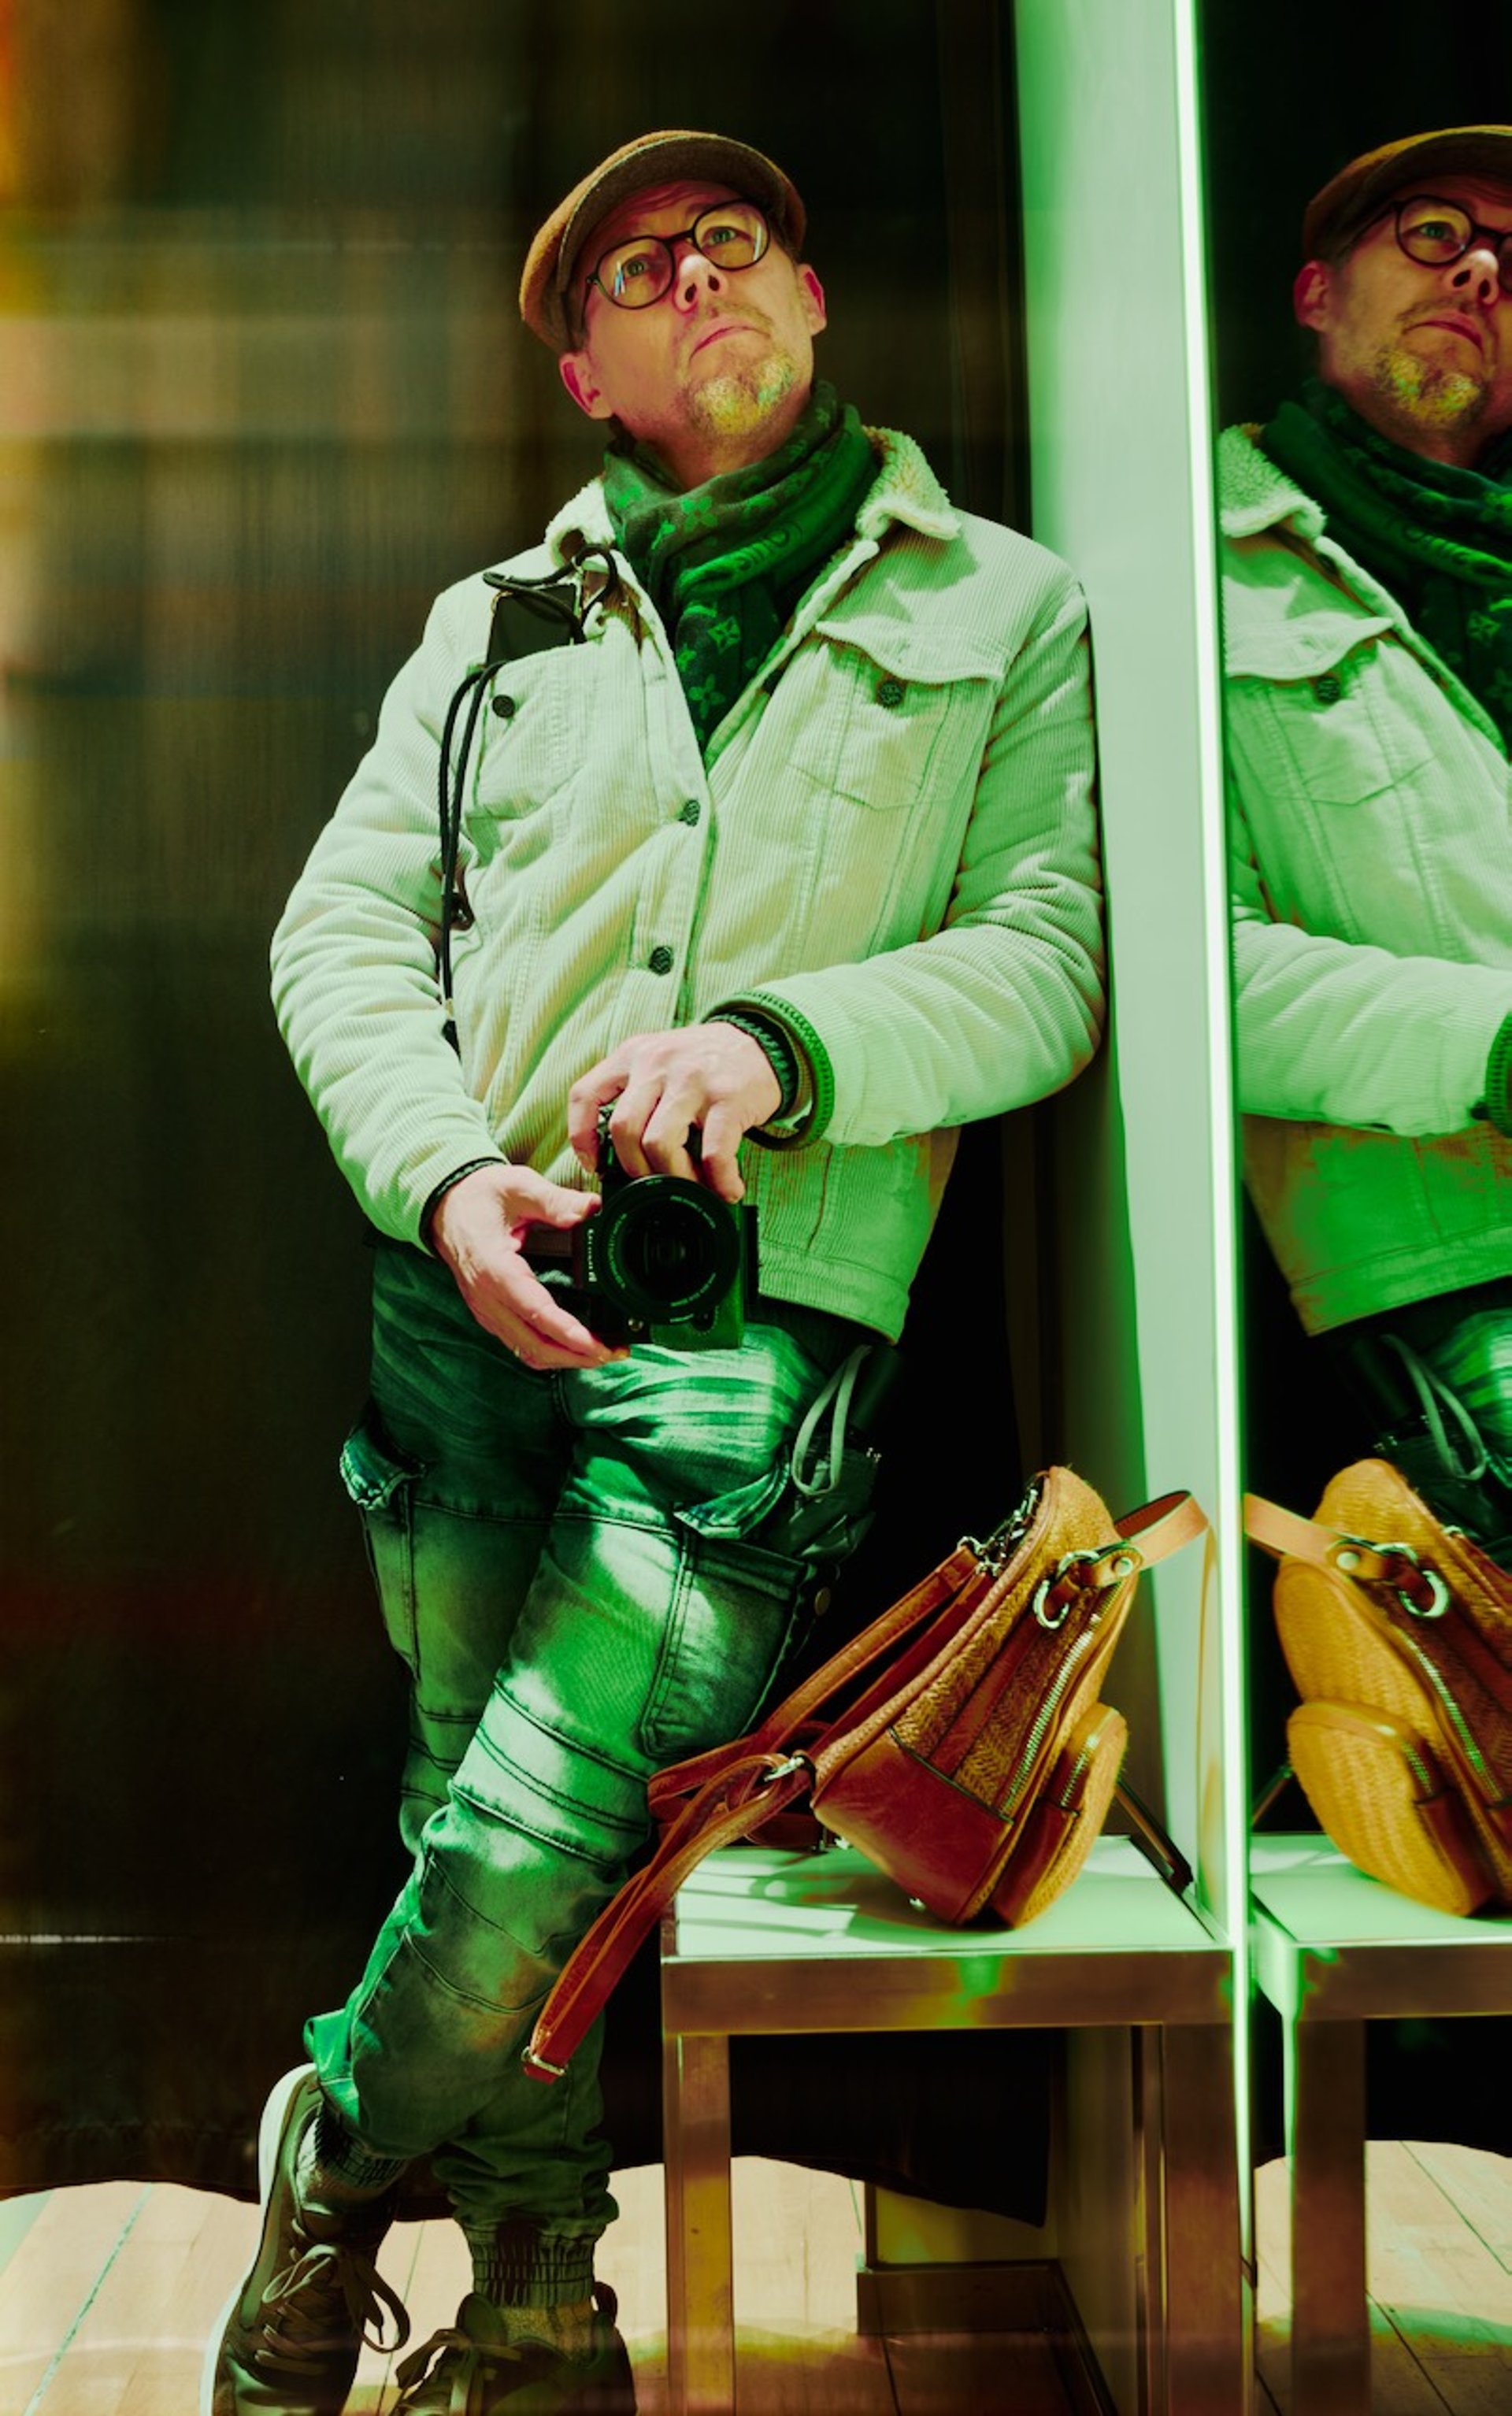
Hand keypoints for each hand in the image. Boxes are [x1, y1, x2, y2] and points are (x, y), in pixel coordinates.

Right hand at [426, 1164, 626, 1370]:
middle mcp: (487, 1298)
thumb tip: (591, 1209)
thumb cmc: (478, 1197)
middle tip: (615, 1352)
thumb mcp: (517, 1186)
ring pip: (528, 1351)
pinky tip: (573, 1348)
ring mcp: (487, 1310)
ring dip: (565, 1359)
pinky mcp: (490, 1314)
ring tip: (602, 1354)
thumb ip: (555, 1200)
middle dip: (576, 1355)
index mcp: (494, 1268)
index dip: (568, 1332)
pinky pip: (521, 1344)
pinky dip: (549, 1352)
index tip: (597, 1343)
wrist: (445, 1208)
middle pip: (534, 1344)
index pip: (535, 1311)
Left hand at [567, 1025, 781, 1201]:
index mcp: (633, 1055)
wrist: (762, 1041)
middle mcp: (658, 1064)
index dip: (581, 1137)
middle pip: (623, 1129)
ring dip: (674, 1177)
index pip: (585, 1095)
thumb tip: (618, 1156)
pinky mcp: (728, 1098)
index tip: (595, 1164)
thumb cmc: (705, 1062)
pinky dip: (719, 1180)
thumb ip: (636, 1094)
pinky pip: (714, 1153)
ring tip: (692, 1185)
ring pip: (659, 1143)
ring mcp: (692, 1079)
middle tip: (655, 1181)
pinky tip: (727, 1189)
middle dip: (635, 1168)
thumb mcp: (659, 1060)